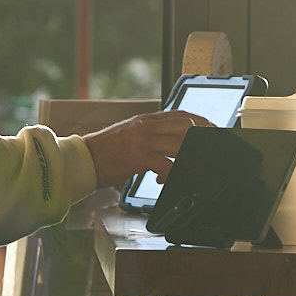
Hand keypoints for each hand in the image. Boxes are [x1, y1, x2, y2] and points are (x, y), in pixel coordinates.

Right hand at [82, 111, 208, 190]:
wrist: (82, 160)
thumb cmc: (104, 152)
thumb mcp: (128, 136)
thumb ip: (148, 136)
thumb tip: (167, 144)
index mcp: (144, 120)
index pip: (179, 114)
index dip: (199, 121)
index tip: (211, 129)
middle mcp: (145, 126)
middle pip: (185, 126)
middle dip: (203, 137)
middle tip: (213, 149)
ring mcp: (143, 141)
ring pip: (179, 143)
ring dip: (191, 156)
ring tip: (196, 166)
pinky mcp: (138, 157)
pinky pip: (166, 165)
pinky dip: (173, 174)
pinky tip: (169, 180)